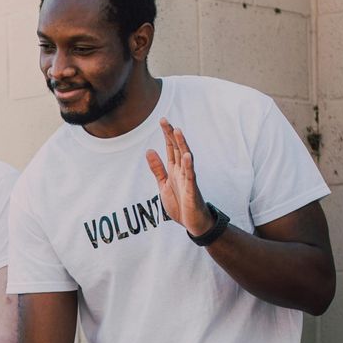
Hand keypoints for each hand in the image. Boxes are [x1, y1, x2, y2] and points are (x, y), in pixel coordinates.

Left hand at [144, 119, 213, 237]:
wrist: (193, 223)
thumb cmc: (181, 204)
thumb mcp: (163, 185)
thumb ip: (157, 169)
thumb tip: (149, 150)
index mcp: (175, 170)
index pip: (171, 148)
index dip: (167, 135)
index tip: (163, 120)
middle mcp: (182, 171)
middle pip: (178, 149)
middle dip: (172, 135)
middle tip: (165, 120)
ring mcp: (188, 179)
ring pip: (186, 158)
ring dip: (182, 145)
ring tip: (178, 131)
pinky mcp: (192, 189)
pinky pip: (191, 176)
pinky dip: (189, 166)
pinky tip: (187, 156)